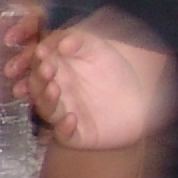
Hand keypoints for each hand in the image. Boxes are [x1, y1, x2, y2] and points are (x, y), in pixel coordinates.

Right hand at [15, 13, 176, 152]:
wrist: (140, 99)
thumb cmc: (112, 71)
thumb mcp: (98, 49)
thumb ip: (79, 42)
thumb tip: (61, 43)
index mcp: (56, 70)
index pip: (39, 64)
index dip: (37, 59)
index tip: (41, 52)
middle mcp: (55, 92)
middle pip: (37, 87)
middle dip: (39, 79)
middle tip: (47, 70)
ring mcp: (63, 113)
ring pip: (47, 110)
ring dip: (47, 100)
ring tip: (55, 89)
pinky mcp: (75, 135)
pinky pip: (63, 135)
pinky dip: (64, 128)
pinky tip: (72, 118)